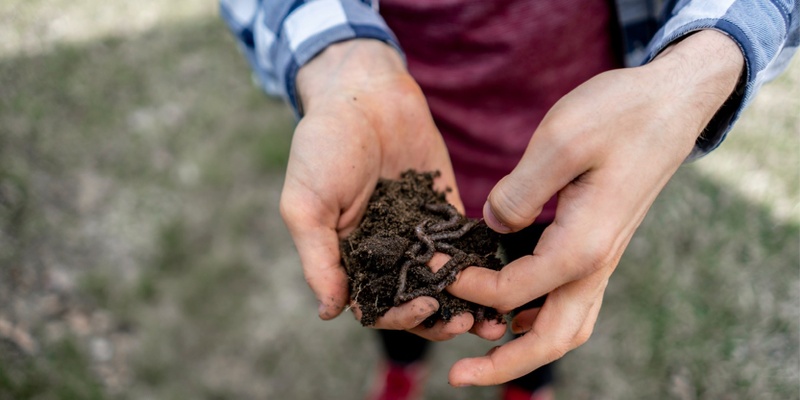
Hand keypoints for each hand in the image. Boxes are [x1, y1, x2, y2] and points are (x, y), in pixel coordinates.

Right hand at [280, 40, 504, 340]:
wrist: (364, 94)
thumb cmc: (323, 147)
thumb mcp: (305, 205)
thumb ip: (319, 259)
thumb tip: (330, 314)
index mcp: (350, 258)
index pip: (377, 305)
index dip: (400, 316)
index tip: (425, 310)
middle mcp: (385, 252)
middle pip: (416, 301)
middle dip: (440, 318)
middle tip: (466, 323)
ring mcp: (418, 233)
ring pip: (444, 282)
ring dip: (467, 303)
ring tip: (493, 319)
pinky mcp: (446, 210)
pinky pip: (465, 245)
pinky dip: (482, 265)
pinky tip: (503, 276)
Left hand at [440, 30, 743, 384]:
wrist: (672, 102)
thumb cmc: (620, 114)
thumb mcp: (560, 141)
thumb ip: (519, 192)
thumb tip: (491, 227)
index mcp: (584, 246)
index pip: (514, 291)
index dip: (468, 286)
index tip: (433, 264)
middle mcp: (596, 263)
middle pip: (552, 339)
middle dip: (503, 364)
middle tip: (457, 376)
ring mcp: (601, 258)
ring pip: (566, 326)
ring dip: (523, 346)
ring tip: (481, 348)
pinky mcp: (599, 245)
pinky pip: (571, 299)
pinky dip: (538, 316)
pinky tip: (511, 308)